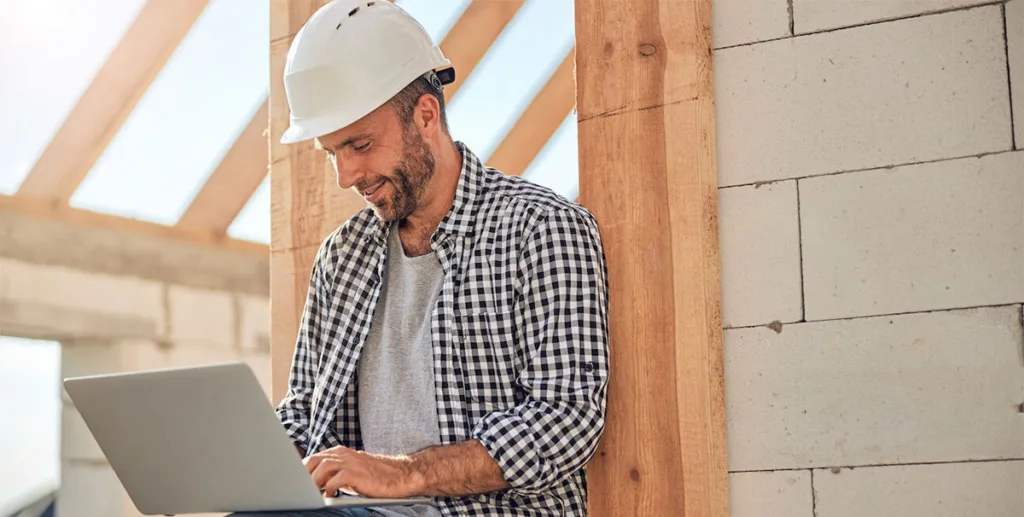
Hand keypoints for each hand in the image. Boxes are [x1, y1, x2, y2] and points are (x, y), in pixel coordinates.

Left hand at [304, 445, 423, 498]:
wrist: (399, 475)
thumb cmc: (374, 475)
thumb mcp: (350, 471)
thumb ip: (333, 473)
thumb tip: (314, 484)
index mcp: (339, 452)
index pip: (313, 458)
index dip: (302, 471)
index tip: (295, 482)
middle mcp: (342, 454)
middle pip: (313, 460)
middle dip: (304, 476)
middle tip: (301, 490)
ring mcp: (350, 462)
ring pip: (322, 468)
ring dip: (314, 482)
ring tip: (312, 494)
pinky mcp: (356, 473)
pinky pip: (336, 479)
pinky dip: (329, 488)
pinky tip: (330, 495)